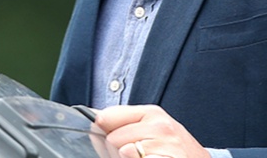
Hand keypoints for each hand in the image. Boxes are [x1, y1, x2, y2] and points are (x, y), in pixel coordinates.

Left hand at [94, 105, 211, 157]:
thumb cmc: (171, 148)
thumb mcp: (151, 128)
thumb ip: (124, 123)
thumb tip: (95, 121)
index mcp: (152, 113)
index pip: (106, 117)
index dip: (104, 132)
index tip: (113, 141)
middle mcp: (160, 126)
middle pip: (111, 138)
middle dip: (116, 151)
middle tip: (136, 155)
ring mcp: (165, 145)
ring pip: (122, 151)